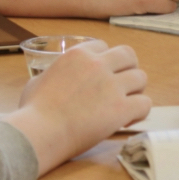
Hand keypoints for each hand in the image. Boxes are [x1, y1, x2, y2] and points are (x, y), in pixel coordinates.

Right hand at [1, 40, 149, 175]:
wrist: (40, 132)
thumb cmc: (33, 111)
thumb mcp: (38, 81)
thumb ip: (53, 74)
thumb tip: (54, 79)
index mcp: (78, 54)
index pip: (103, 46)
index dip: (105, 61)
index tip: (101, 75)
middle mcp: (98, 64)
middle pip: (128, 55)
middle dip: (127, 69)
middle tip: (121, 86)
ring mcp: (112, 86)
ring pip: (141, 77)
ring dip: (135, 91)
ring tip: (125, 104)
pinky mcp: (121, 108)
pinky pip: (145, 103)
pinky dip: (140, 111)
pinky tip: (127, 120)